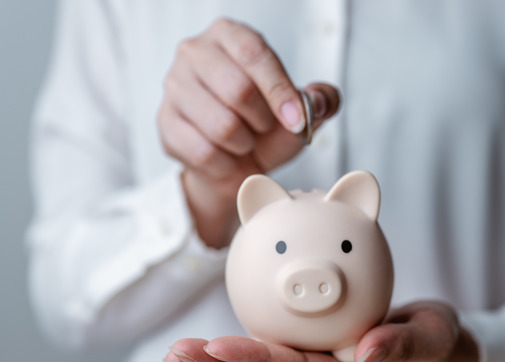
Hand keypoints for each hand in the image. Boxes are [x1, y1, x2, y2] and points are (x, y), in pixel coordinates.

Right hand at [157, 17, 339, 247]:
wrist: (234, 164)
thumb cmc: (265, 127)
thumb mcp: (301, 111)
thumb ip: (321, 100)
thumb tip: (320, 99)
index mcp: (230, 35)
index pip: (255, 54)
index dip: (280, 91)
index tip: (297, 121)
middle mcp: (194, 51)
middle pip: (237, 89)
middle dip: (262, 120)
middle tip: (264, 128)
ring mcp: (174, 86)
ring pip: (221, 125)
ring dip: (244, 144)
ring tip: (244, 141)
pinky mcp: (165, 122)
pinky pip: (204, 152)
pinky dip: (226, 163)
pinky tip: (226, 156)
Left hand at [164, 301, 478, 361]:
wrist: (431, 342)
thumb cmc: (434, 336)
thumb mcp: (433, 335)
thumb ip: (403, 344)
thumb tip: (365, 349)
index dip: (259, 361)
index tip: (220, 344)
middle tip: (179, 352)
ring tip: (178, 354)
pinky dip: (234, 358)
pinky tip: (208, 347)